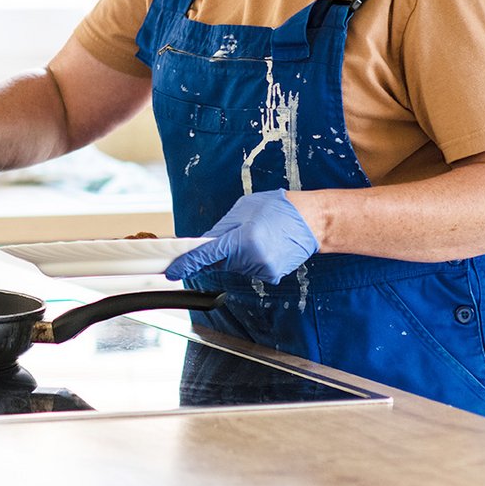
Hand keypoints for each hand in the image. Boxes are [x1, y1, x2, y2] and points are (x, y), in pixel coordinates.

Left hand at [163, 189, 318, 283]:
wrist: (311, 221)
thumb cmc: (278, 210)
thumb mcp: (242, 210)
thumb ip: (221, 229)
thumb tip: (203, 243)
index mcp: (242, 239)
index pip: (205, 256)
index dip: (186, 265)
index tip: (173, 271)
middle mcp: (251, 259)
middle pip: (220, 262)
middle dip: (219, 251)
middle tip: (235, 234)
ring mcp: (262, 270)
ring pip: (234, 266)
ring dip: (236, 254)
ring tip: (255, 236)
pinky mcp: (270, 276)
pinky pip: (249, 269)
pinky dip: (250, 259)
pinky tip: (263, 245)